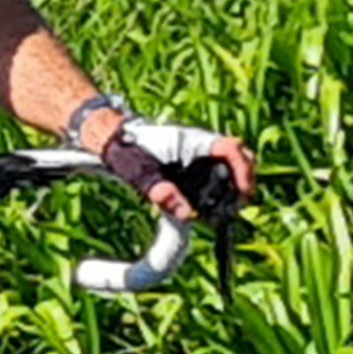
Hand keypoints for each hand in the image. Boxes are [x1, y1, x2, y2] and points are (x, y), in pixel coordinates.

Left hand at [84, 107, 254, 218]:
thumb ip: (161, 193)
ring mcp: (196, 152)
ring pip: (229, 165)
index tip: (243, 192)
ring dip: (233, 186)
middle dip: (243, 181)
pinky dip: (219, 187)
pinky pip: (215, 171)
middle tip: (236, 207)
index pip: (230, 148)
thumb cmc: (123, 151)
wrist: (108, 138)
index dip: (243, 169)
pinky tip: (210, 209)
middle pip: (237, 157)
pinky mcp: (191, 161)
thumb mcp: (139, 174)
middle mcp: (198, 143)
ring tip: (224, 212)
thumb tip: (188, 215)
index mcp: (190, 141)